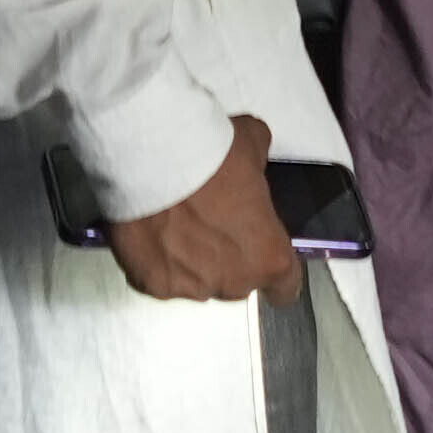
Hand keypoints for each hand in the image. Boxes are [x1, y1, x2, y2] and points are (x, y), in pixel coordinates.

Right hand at [106, 115, 307, 304]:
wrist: (151, 159)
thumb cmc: (209, 157)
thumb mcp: (254, 144)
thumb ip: (259, 164)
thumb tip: (252, 161)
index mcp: (268, 257)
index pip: (284, 286)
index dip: (274, 271)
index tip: (264, 259)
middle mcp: (232, 283)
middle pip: (236, 282)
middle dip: (226, 259)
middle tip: (209, 223)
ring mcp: (189, 288)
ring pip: (194, 282)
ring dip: (188, 261)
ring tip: (173, 224)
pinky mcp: (148, 284)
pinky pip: (157, 276)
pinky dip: (153, 259)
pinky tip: (149, 231)